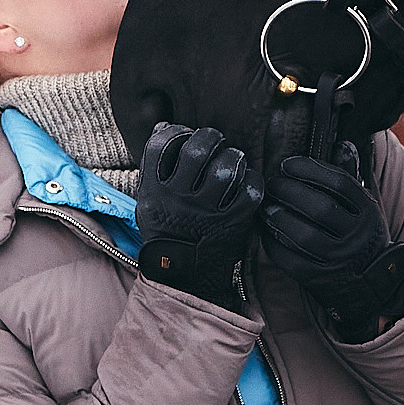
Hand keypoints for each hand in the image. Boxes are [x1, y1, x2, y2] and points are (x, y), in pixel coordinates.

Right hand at [134, 124, 261, 310]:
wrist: (184, 279)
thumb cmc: (168, 233)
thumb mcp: (150, 202)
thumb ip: (154, 167)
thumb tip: (164, 126)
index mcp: (154, 192)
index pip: (161, 144)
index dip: (177, 131)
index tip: (186, 135)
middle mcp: (178, 200)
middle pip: (197, 149)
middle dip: (211, 137)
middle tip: (217, 142)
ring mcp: (207, 212)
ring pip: (227, 166)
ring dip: (234, 157)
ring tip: (234, 161)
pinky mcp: (233, 223)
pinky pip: (251, 189)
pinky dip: (254, 180)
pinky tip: (248, 182)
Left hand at [258, 142, 403, 342]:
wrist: (371, 286)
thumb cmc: (360, 236)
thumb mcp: (364, 206)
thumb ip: (351, 175)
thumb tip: (342, 143)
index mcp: (368, 211)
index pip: (339, 183)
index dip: (310, 170)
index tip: (287, 164)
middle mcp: (357, 235)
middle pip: (321, 208)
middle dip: (290, 192)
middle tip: (272, 184)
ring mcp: (340, 259)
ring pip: (305, 235)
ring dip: (279, 217)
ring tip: (266, 206)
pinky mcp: (320, 280)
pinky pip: (292, 260)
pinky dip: (274, 244)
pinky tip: (265, 231)